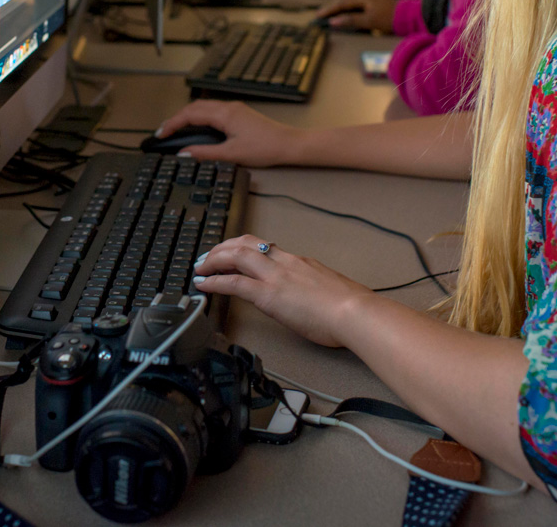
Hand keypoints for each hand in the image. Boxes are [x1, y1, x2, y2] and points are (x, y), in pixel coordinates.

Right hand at [156, 100, 303, 165]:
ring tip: (175, 130)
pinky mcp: (239, 114)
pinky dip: (199, 117)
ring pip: (203, 107)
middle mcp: (228, 107)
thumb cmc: (266, 148)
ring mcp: (234, 109)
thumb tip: (184, 154)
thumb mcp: (231, 154)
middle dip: (176, 118)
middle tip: (164, 132)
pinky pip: (212, 111)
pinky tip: (196, 128)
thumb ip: (205, 153)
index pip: (190, 114)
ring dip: (187, 116)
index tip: (161, 134)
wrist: (289, 145)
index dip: (172, 124)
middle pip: (194, 107)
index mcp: (224, 114)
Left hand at [192, 235, 369, 347]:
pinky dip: (214, 281)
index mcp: (299, 262)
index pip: (263, 246)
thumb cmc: (351, 307)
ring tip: (200, 268)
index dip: (242, 247)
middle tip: (207, 258)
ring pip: (235, 256)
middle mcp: (284, 263)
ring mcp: (275, 277)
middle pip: (245, 244)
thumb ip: (316, 287)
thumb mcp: (330, 288)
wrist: (356, 313)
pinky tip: (203, 285)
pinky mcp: (268, 295)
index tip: (231, 253)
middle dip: (222, 249)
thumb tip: (315, 295)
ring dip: (213, 260)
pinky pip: (233, 283)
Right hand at [315, 0, 397, 32]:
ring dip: (338, 5)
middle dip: (331, 6)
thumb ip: (350, 20)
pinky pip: (355, 2)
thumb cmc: (389, 18)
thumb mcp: (369, 21)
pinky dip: (347, 7)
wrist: (410, 16)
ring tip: (329, 12)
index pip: (341, 2)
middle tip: (320, 13)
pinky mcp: (374, 1)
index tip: (318, 15)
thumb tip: (333, 21)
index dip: (329, 9)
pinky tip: (345, 11)